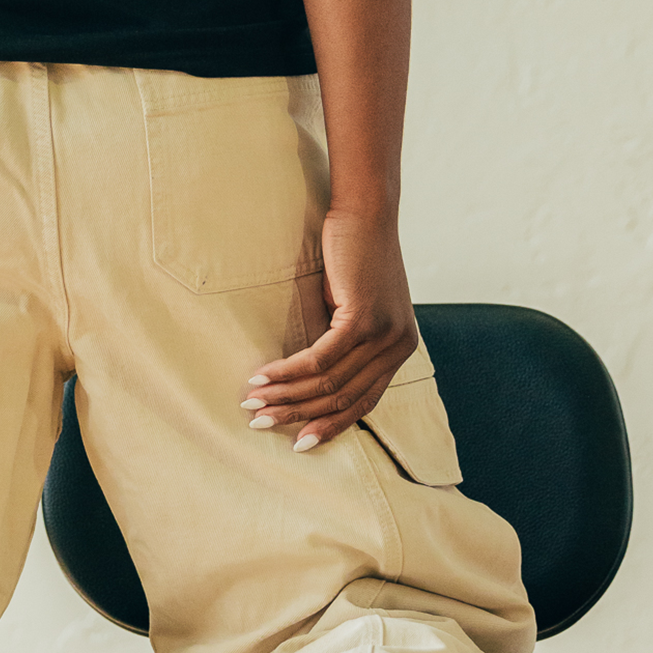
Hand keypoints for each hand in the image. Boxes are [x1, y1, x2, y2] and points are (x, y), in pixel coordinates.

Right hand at [241, 208, 418, 450]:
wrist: (365, 211)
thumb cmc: (355, 253)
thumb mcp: (357, 305)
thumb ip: (345, 340)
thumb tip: (312, 377)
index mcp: (400, 349)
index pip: (364, 404)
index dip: (328, 426)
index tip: (297, 440)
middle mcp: (398, 347)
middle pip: (344, 400)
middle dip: (298, 416)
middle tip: (260, 422)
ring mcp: (383, 335)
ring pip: (329, 384)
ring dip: (286, 396)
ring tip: (252, 401)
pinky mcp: (363, 318)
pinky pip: (319, 359)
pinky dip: (287, 372)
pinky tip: (262, 376)